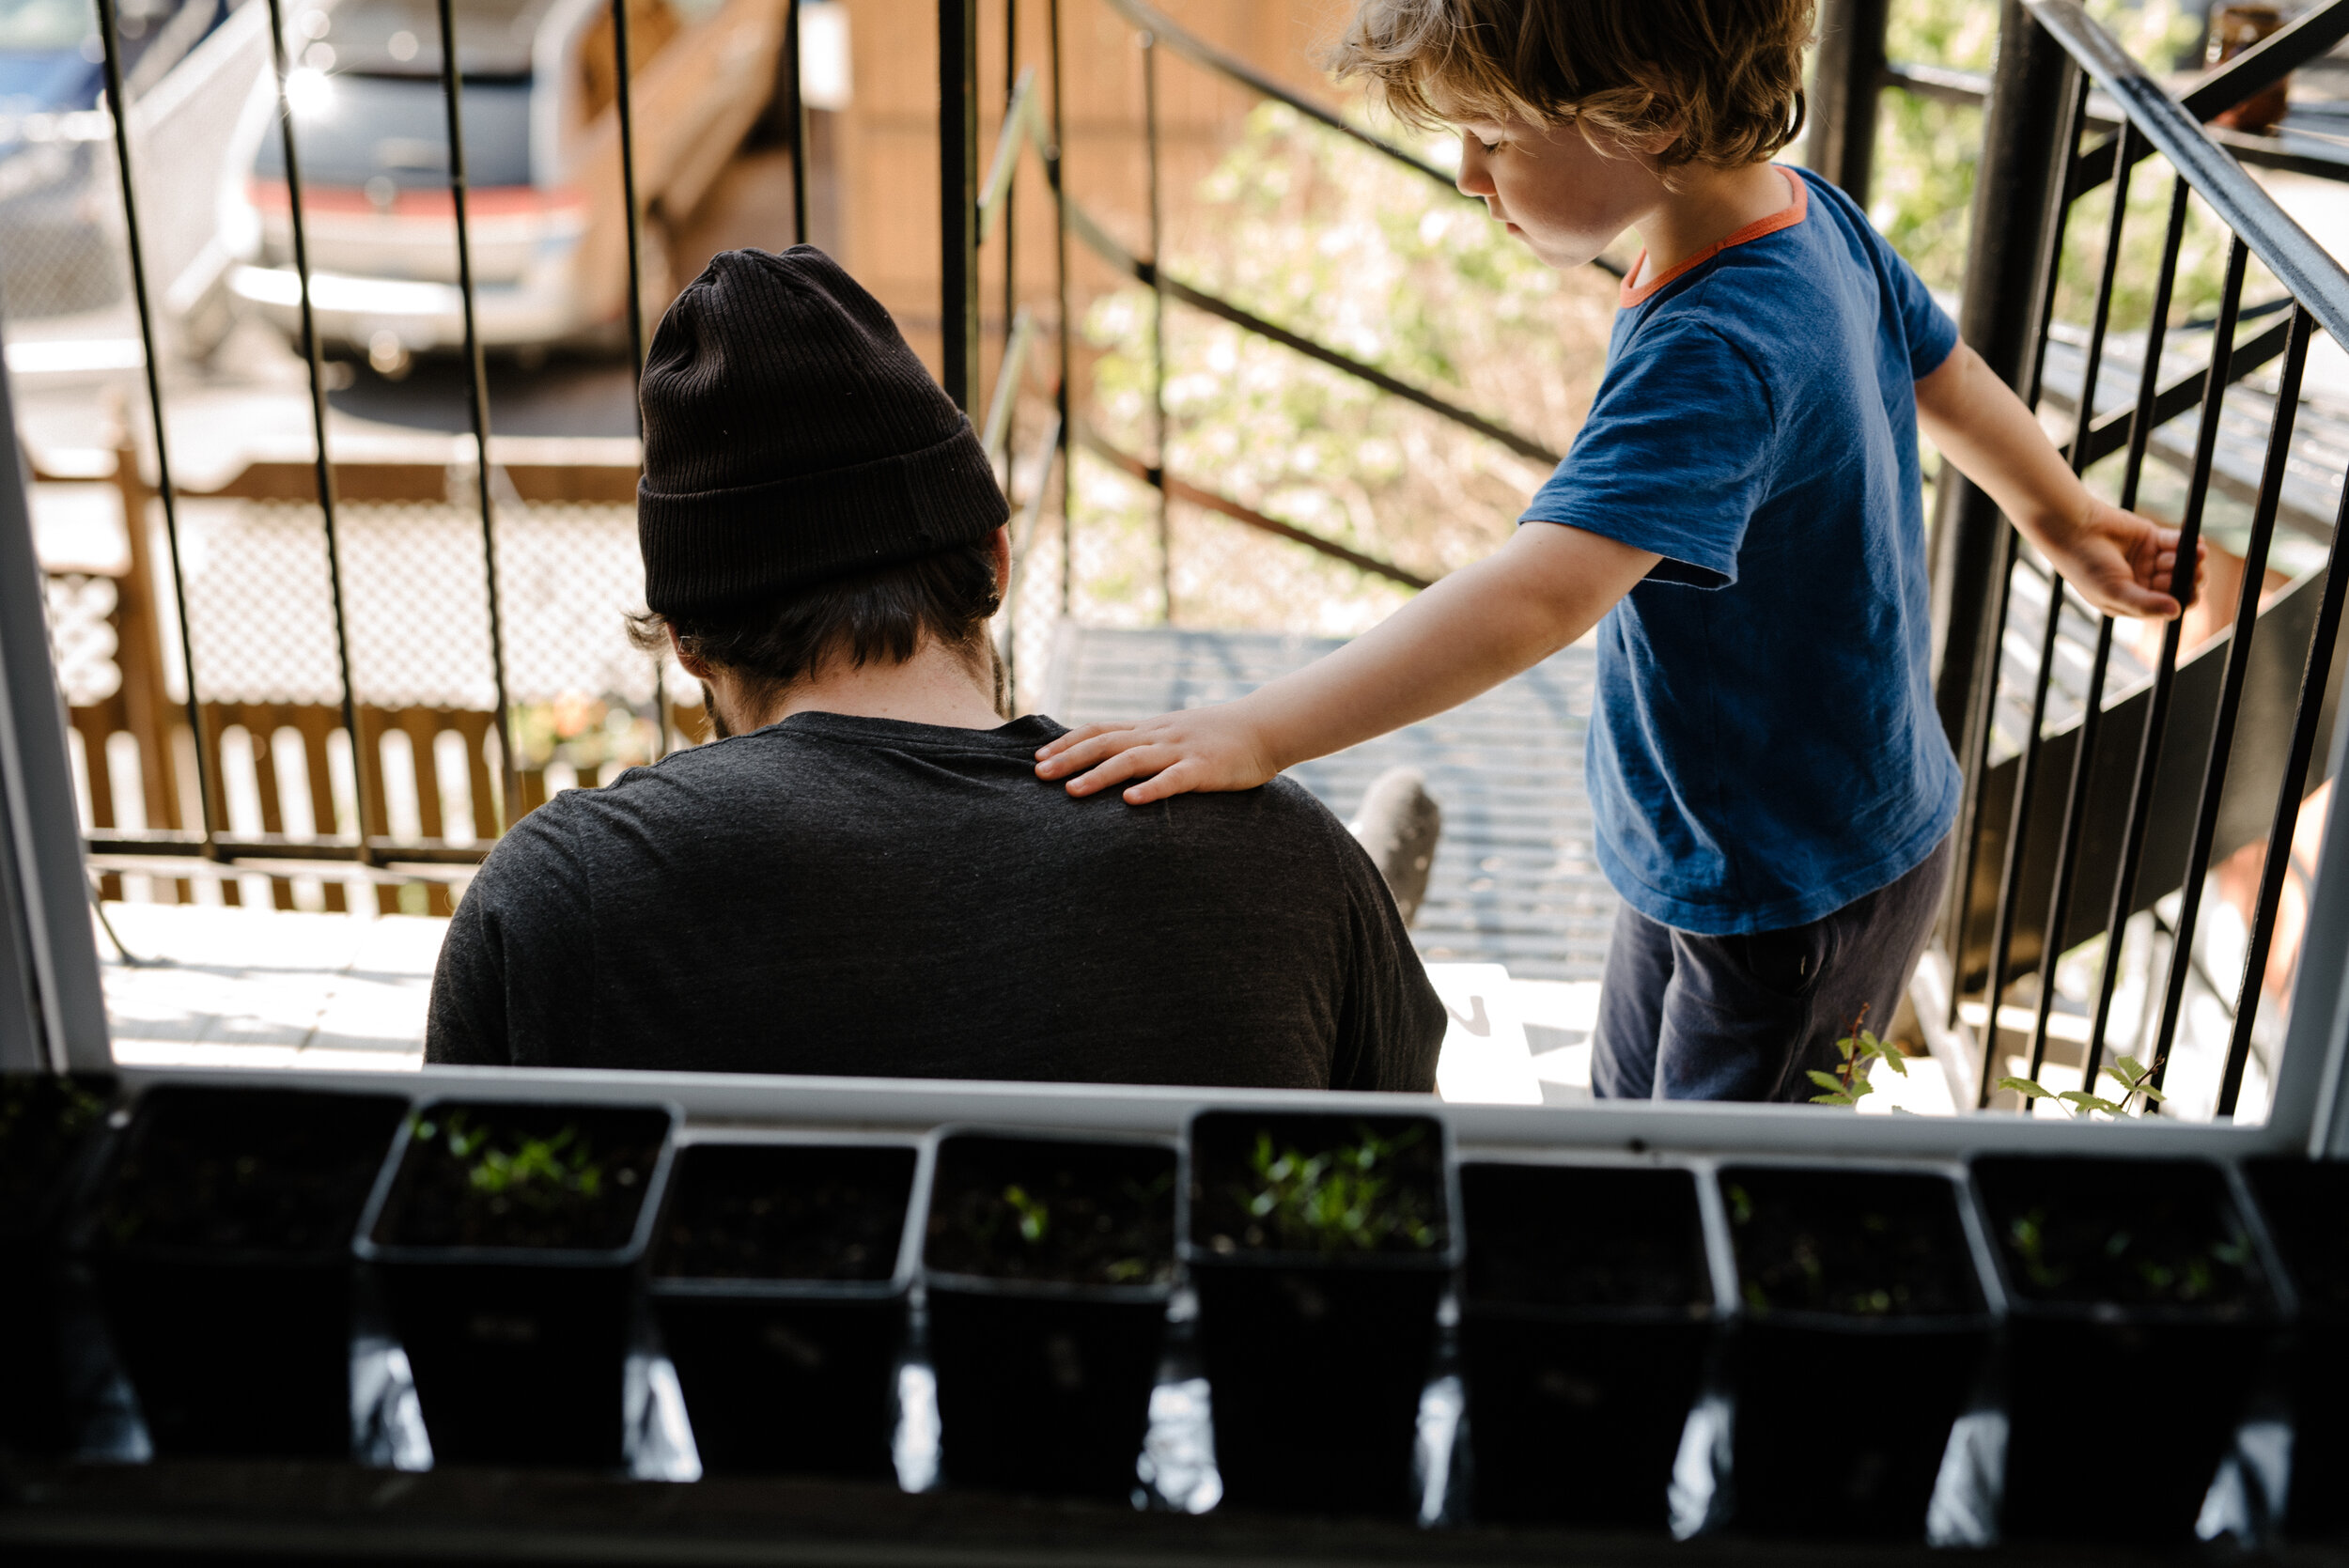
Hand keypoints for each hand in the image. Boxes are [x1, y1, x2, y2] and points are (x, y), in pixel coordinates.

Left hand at [1034, 702, 1280, 803]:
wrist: (1265, 727)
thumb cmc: (1218, 737)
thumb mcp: (1176, 736)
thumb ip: (1147, 746)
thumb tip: (1113, 760)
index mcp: (1150, 729)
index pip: (1100, 730)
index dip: (1067, 743)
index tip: (1038, 758)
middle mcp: (1159, 736)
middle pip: (1106, 743)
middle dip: (1069, 758)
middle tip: (1038, 774)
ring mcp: (1180, 750)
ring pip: (1133, 759)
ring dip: (1099, 774)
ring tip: (1071, 791)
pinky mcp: (1204, 768)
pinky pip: (1174, 779)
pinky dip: (1151, 789)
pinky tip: (1130, 802)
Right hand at [2041, 497, 2206, 620]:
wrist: (2073, 528)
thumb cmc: (2085, 565)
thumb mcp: (2114, 592)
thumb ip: (2146, 604)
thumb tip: (2176, 612)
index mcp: (2131, 601)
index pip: (2165, 605)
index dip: (2181, 600)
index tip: (2189, 593)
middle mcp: (2141, 582)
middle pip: (2177, 585)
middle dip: (2189, 579)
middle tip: (2196, 572)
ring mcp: (2148, 560)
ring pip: (2180, 564)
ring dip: (2189, 561)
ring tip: (2194, 554)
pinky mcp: (2152, 538)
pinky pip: (2177, 542)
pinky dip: (2188, 543)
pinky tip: (2195, 543)